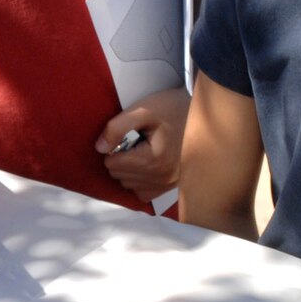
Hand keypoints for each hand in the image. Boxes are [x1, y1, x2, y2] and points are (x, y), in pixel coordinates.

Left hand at [96, 86, 190, 200]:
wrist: (202, 115)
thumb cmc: (171, 109)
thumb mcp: (143, 110)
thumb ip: (117, 127)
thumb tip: (99, 148)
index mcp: (154, 159)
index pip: (112, 164)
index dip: (114, 147)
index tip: (128, 135)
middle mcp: (162, 178)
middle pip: (119, 175)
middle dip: (121, 158)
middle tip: (136, 141)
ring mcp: (168, 185)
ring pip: (128, 185)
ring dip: (129, 169)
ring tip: (143, 150)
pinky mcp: (170, 188)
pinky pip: (142, 193)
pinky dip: (139, 181)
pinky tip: (147, 165)